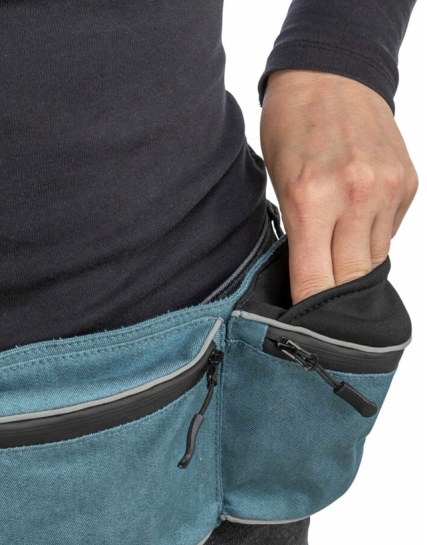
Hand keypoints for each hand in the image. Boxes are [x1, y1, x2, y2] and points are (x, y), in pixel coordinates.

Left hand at [260, 70, 418, 304]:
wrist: (330, 75)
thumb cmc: (290, 129)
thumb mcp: (277, 184)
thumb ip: (297, 233)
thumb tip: (308, 277)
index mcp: (312, 200)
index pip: (316, 281)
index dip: (307, 309)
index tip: (300, 328)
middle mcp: (356, 197)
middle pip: (352, 278)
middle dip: (334, 295)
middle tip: (318, 306)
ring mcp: (387, 189)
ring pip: (374, 258)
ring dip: (353, 264)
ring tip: (334, 254)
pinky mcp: (408, 183)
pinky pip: (389, 231)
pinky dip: (371, 235)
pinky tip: (354, 220)